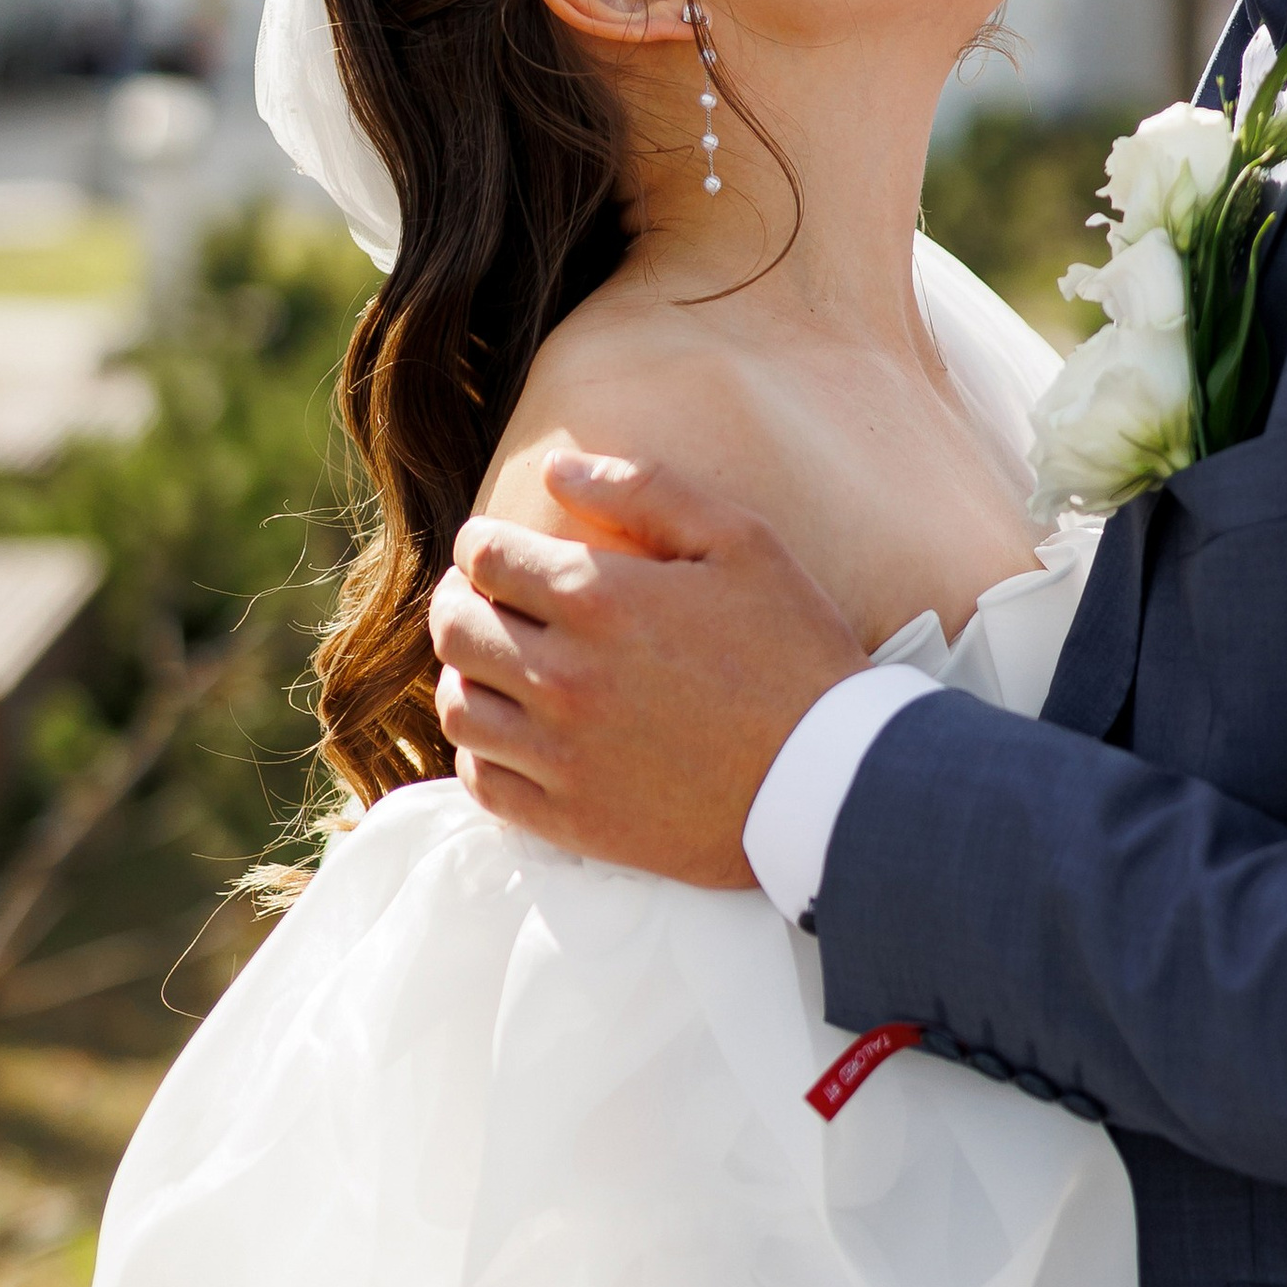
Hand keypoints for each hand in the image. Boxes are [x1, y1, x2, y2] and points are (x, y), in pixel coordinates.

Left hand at [428, 451, 865, 884]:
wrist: (832, 780)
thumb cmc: (796, 654)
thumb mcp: (742, 543)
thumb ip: (646, 491)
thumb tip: (559, 468)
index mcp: (599, 599)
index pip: (483, 556)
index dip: (484, 544)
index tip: (502, 552)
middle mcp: (563, 676)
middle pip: (454, 628)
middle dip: (463, 602)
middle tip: (492, 603)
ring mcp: (562, 754)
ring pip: (458, 706)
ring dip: (468, 676)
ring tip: (502, 668)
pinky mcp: (572, 818)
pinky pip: (483, 781)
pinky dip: (483, 751)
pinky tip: (518, 735)